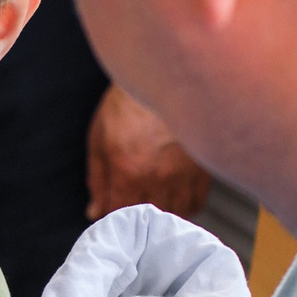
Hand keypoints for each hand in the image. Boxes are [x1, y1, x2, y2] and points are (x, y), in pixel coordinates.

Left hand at [86, 85, 210, 219]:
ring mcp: (183, 175)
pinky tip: (175, 195)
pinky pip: (197, 202)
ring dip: (163, 213)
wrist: (164, 77)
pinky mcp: (202, 169)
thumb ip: (98, 180)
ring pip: (175, 215)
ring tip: (155, 201)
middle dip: (137, 216)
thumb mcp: (100, 140)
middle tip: (133, 203)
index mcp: (128, 171)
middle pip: (147, 219)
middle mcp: (158, 177)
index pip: (118, 214)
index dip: (112, 214)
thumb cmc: (128, 105)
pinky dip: (186, 205)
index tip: (111, 208)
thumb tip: (95, 210)